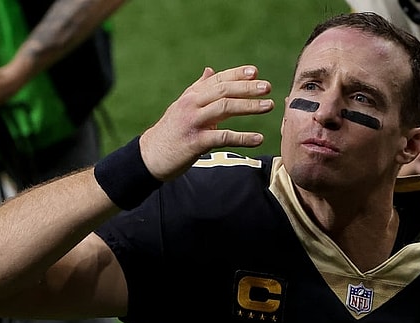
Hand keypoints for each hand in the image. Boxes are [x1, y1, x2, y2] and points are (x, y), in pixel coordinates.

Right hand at [139, 65, 274, 180]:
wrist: (151, 155)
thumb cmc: (170, 131)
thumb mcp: (182, 106)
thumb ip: (198, 89)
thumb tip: (209, 70)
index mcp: (191, 96)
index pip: (217, 80)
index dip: (237, 74)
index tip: (255, 72)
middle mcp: (192, 105)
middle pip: (224, 91)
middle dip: (247, 88)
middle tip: (267, 87)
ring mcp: (193, 123)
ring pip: (225, 108)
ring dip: (249, 107)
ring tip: (268, 106)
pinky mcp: (196, 142)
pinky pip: (223, 137)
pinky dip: (243, 137)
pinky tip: (258, 138)